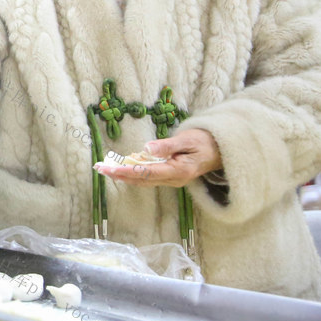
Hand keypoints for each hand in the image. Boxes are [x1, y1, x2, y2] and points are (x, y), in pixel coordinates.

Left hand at [94, 128, 222, 187]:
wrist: (221, 150)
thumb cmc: (204, 141)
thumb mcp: (187, 139)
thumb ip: (167, 145)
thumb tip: (146, 149)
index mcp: (178, 170)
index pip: (146, 173)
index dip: (126, 171)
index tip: (109, 168)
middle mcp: (173, 179)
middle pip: (141, 179)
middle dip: (119, 175)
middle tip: (99, 168)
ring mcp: (172, 180)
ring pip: (143, 180)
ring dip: (124, 175)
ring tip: (105, 168)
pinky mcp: (170, 176)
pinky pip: (149, 177)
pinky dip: (134, 173)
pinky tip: (122, 167)